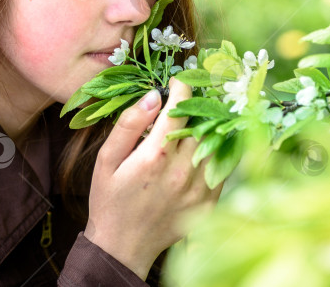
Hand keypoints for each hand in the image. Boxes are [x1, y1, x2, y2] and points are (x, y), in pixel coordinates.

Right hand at [83, 77, 223, 279]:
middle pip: (202, 124)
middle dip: (197, 107)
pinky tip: (205, 148)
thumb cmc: (110, 200)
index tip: (178, 82)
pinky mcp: (209, 202)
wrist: (122, 247)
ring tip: (198, 123)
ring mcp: (199, 189)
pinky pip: (223, 167)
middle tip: (188, 103)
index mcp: (155, 157)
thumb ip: (129, 125)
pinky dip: (218, 152)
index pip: (179, 109)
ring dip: (211, 128)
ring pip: (217, 144)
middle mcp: (181, 171)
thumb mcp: (106, 159)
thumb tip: (153, 96)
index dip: (182, 89)